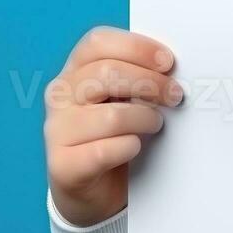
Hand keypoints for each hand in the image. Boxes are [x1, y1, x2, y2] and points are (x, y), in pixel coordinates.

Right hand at [44, 27, 182, 227]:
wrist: (94, 191)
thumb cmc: (114, 134)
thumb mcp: (123, 98)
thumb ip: (137, 76)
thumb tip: (172, 66)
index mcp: (75, 71)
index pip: (97, 42)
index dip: (136, 47)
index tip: (168, 62)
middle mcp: (60, 96)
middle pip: (106, 73)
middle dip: (150, 82)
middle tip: (175, 96)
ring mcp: (57, 131)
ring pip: (110, 115)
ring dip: (144, 119)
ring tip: (155, 125)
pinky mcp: (63, 165)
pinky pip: (104, 151)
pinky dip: (129, 147)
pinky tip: (135, 147)